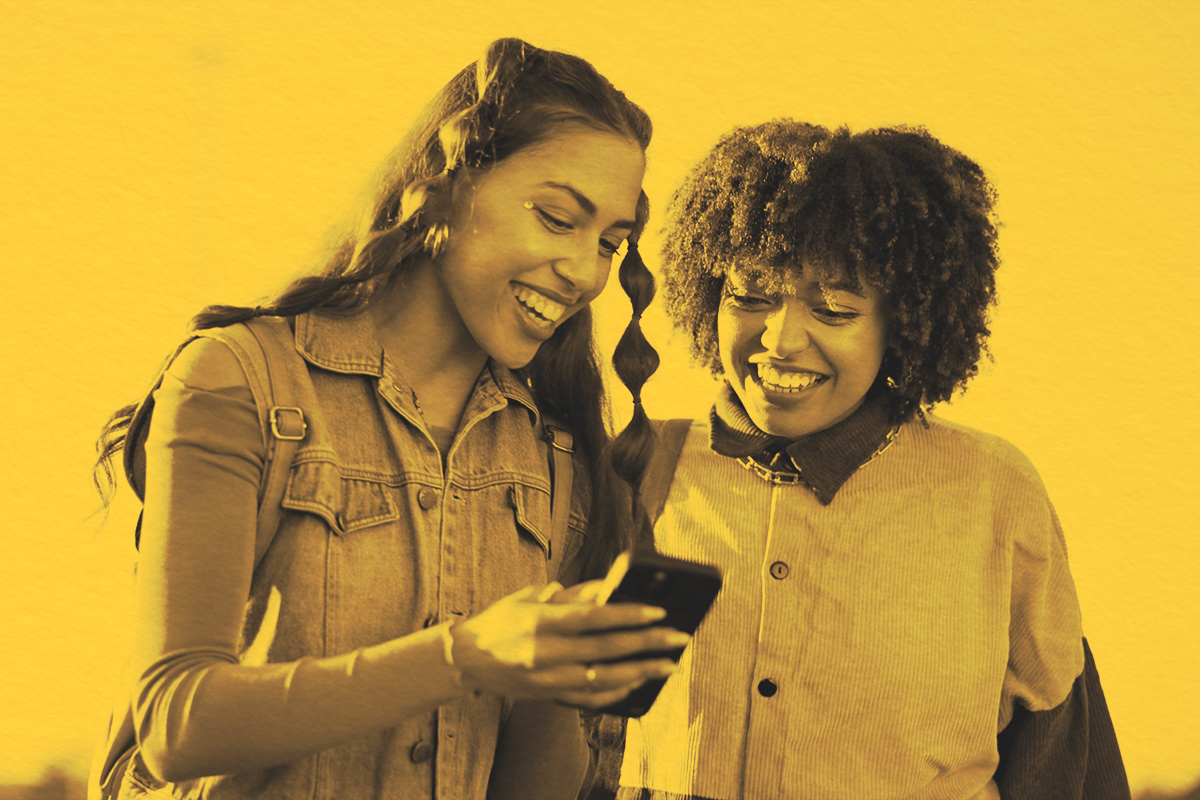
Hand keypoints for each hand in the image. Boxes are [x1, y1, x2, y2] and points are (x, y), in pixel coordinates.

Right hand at [450, 583, 687, 708]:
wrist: (464, 659)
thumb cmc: (501, 620)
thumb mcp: (528, 598)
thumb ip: (569, 594)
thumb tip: (609, 588)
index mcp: (542, 621)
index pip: (593, 617)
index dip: (627, 614)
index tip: (658, 611)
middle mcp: (546, 652)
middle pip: (606, 648)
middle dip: (647, 643)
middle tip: (679, 637)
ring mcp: (548, 678)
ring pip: (604, 677)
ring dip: (641, 671)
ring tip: (669, 664)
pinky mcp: (548, 695)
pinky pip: (590, 697)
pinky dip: (617, 690)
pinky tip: (638, 682)